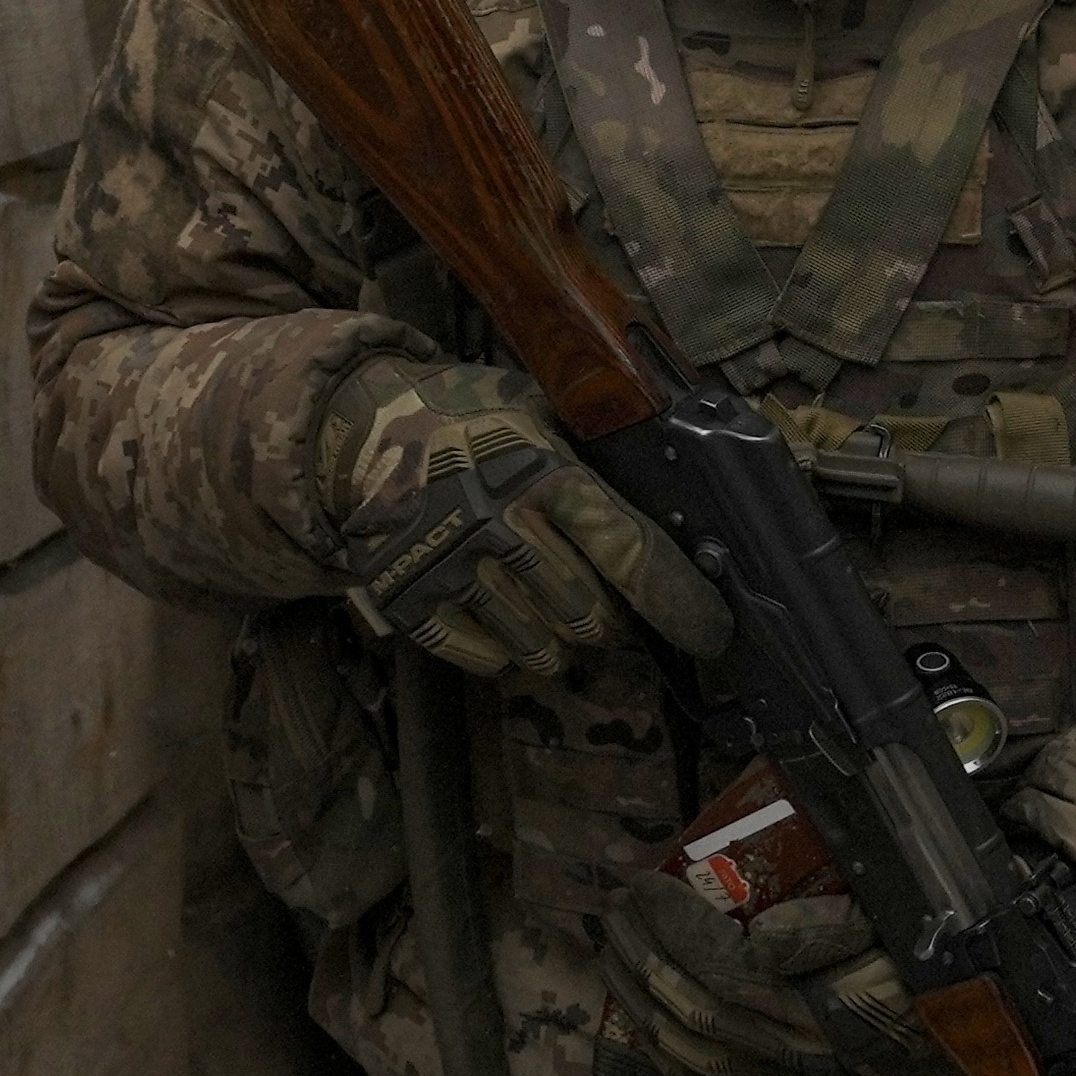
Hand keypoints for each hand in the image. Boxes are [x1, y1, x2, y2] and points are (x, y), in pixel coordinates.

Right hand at [319, 354, 721, 684]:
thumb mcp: (540, 416)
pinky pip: (487, 660)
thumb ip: (596, 465)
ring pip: (542, 647)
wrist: (364, 428)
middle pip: (589, 614)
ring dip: (560, 641)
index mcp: (543, 471)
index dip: (680, 601)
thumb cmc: (472, 420)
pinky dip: (508, 652)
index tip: (710, 632)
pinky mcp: (410, 600)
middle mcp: (498, 522)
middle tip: (608, 609)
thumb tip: (684, 523)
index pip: (630, 552)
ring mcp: (450, 566)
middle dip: (611, 622)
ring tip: (551, 609)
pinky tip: (506, 619)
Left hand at [609, 862, 947, 1075]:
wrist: (991, 993)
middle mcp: (812, 1059)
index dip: (672, 931)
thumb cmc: (940, 935)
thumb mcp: (899, 914)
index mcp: (835, 1011)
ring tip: (615, 952)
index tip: (640, 884)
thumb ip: (833, 928)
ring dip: (643, 1006)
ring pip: (698, 1058)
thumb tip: (759, 942)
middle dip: (643, 960)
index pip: (722, 973)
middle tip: (613, 910)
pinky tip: (642, 1029)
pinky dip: (670, 1064)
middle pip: (697, 1016)